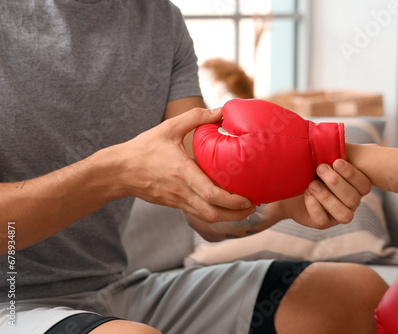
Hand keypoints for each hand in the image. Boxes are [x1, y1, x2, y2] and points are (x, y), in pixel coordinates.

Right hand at [115, 107, 254, 222]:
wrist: (119, 171)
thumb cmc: (144, 148)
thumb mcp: (169, 127)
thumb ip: (196, 116)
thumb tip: (222, 110)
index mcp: (183, 174)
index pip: (212, 195)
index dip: (233, 201)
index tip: (249, 197)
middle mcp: (182, 192)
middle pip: (214, 214)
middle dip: (236, 214)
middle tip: (253, 206)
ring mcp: (177, 201)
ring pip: (207, 218)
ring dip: (228, 217)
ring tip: (244, 209)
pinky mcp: (174, 204)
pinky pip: (198, 214)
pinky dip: (214, 213)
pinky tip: (224, 206)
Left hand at [275, 159, 371, 228]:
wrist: (288, 185)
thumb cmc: (311, 169)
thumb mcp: (325, 158)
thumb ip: (341, 151)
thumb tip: (366, 146)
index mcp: (355, 186)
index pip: (364, 185)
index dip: (353, 174)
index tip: (337, 161)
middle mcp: (350, 202)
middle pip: (354, 199)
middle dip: (336, 183)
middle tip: (319, 168)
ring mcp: (336, 215)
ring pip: (344, 215)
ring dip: (327, 198)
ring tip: (312, 184)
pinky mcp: (321, 223)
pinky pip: (323, 220)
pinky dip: (315, 205)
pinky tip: (307, 193)